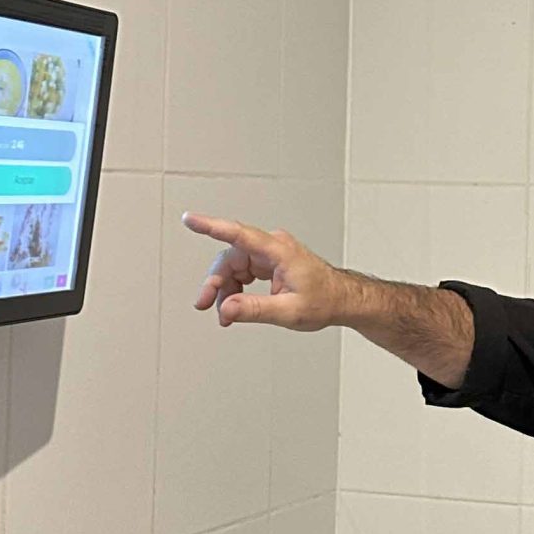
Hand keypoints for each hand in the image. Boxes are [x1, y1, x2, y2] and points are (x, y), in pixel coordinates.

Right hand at [184, 214, 344, 330]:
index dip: (211, 226)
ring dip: (226, 289)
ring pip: (234, 266)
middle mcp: (273, 246)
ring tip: (225, 314)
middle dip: (216, 282)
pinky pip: (243, 271)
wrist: (343, 300)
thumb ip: (255, 310)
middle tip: (205, 305)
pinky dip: (236, 288)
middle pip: (231, 258)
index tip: (191, 220)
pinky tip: (234, 305)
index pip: (239, 235)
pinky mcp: (269, 262)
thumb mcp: (288, 311)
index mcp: (279, 251)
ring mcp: (271, 253)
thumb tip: (226, 309)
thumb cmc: (325, 301)